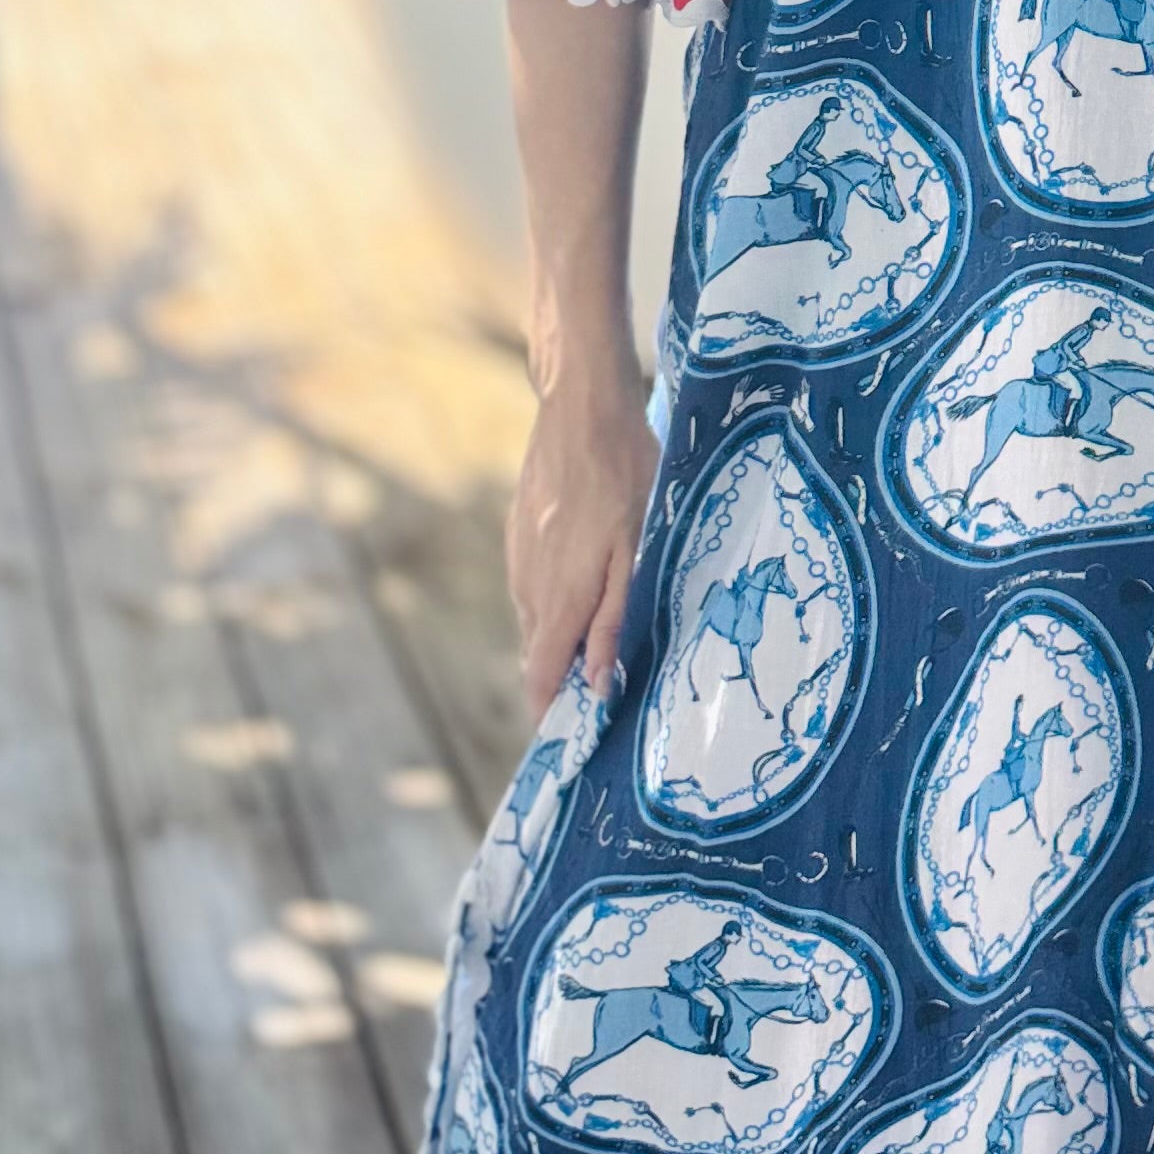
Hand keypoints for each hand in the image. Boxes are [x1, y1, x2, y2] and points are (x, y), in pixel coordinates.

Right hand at [506, 358, 657, 707]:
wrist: (582, 410)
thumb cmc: (625, 476)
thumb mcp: (635, 551)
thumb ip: (612, 621)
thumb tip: (597, 685)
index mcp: (558, 600)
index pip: (538, 680)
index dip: (549, 715)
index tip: (569, 743)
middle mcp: (528, 588)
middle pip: (539, 654)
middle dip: (563, 679)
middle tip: (605, 694)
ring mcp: (518, 560)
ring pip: (537, 619)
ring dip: (563, 636)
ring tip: (605, 638)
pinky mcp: (518, 535)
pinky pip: (535, 586)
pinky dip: (558, 599)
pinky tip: (591, 580)